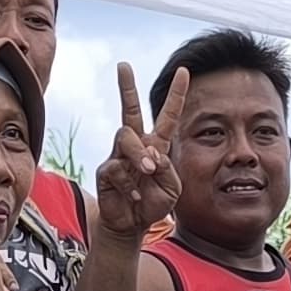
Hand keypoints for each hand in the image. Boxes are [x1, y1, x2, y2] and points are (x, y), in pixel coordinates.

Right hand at [93, 63, 185, 242]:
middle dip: (126, 87)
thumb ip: (167, 169)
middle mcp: (137, 145)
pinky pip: (116, 167)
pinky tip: (134, 195)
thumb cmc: (152, 203)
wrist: (132, 225)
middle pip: (130, 110)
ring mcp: (119, 155)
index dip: (176, 94)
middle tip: (123, 65)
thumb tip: (151, 153)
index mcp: (157, 145)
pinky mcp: (106, 170)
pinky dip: (129, 183)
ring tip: (147, 171)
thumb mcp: (172, 188)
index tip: (183, 71)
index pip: (168, 116)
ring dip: (138, 154)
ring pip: (125, 136)